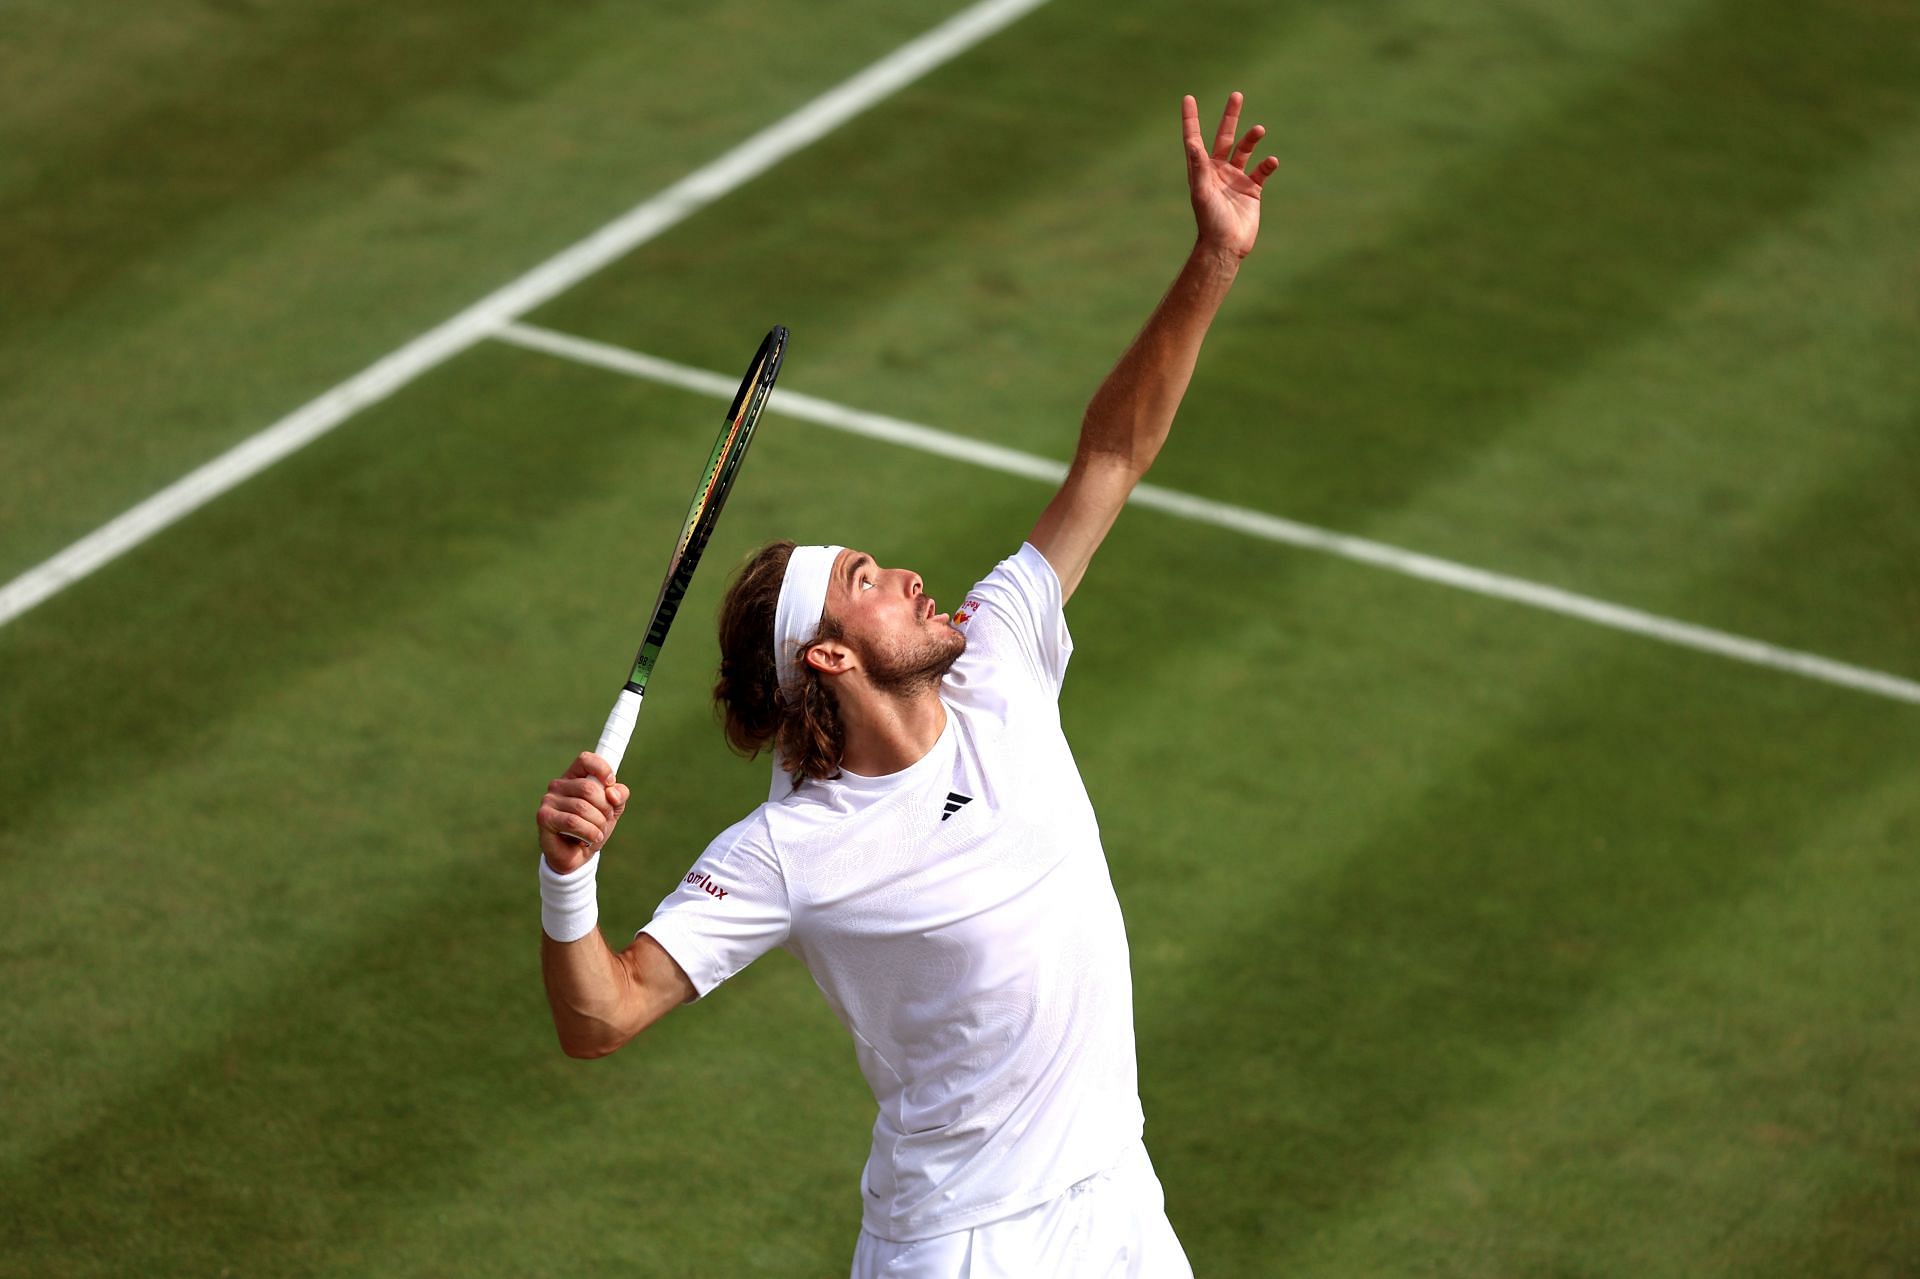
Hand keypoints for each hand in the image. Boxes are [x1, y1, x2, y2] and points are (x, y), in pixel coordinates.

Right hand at [537, 752, 628, 872]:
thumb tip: (612, 792)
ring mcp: (548, 800)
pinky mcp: (544, 817)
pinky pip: (573, 821)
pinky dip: (588, 832)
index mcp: (574, 777)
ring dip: (598, 823)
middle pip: (589, 788)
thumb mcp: (612, 810)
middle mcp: (558, 785)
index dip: (602, 769)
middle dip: (605, 808)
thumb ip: (619, 796)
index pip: (586, 760)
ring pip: (583, 807)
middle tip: (605, 820)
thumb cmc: (593, 828)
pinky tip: (591, 839)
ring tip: (597, 833)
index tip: (611, 783)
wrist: (577, 857)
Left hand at [1182, 91, 1278, 259]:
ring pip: (1245, 150)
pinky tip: (1272, 161)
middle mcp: (1218, 171)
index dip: (1191, 120)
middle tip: (1236, 95)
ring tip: (1259, 129)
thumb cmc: (1209, 221)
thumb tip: (1192, 143)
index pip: (1194, 139)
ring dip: (1252, 138)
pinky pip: (1262, 171)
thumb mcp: (1201, 192)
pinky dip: (1268, 163)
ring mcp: (1236, 179)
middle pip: (1225, 137)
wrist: (1227, 245)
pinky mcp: (1252, 190)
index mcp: (1202, 170)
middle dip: (1230, 117)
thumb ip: (1198, 167)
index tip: (1188, 99)